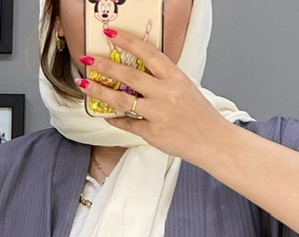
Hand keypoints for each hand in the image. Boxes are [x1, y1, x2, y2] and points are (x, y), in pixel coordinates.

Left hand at [78, 26, 232, 166]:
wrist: (213, 141)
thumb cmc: (200, 115)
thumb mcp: (185, 88)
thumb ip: (163, 79)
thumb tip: (138, 71)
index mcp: (175, 77)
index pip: (148, 52)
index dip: (128, 40)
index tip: (111, 33)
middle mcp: (166, 93)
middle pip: (129, 75)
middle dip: (105, 65)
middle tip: (88, 59)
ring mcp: (158, 114)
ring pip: (122, 99)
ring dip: (100, 91)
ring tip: (85, 85)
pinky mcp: (152, 133)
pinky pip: (127, 124)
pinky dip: (115, 119)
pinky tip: (105, 115)